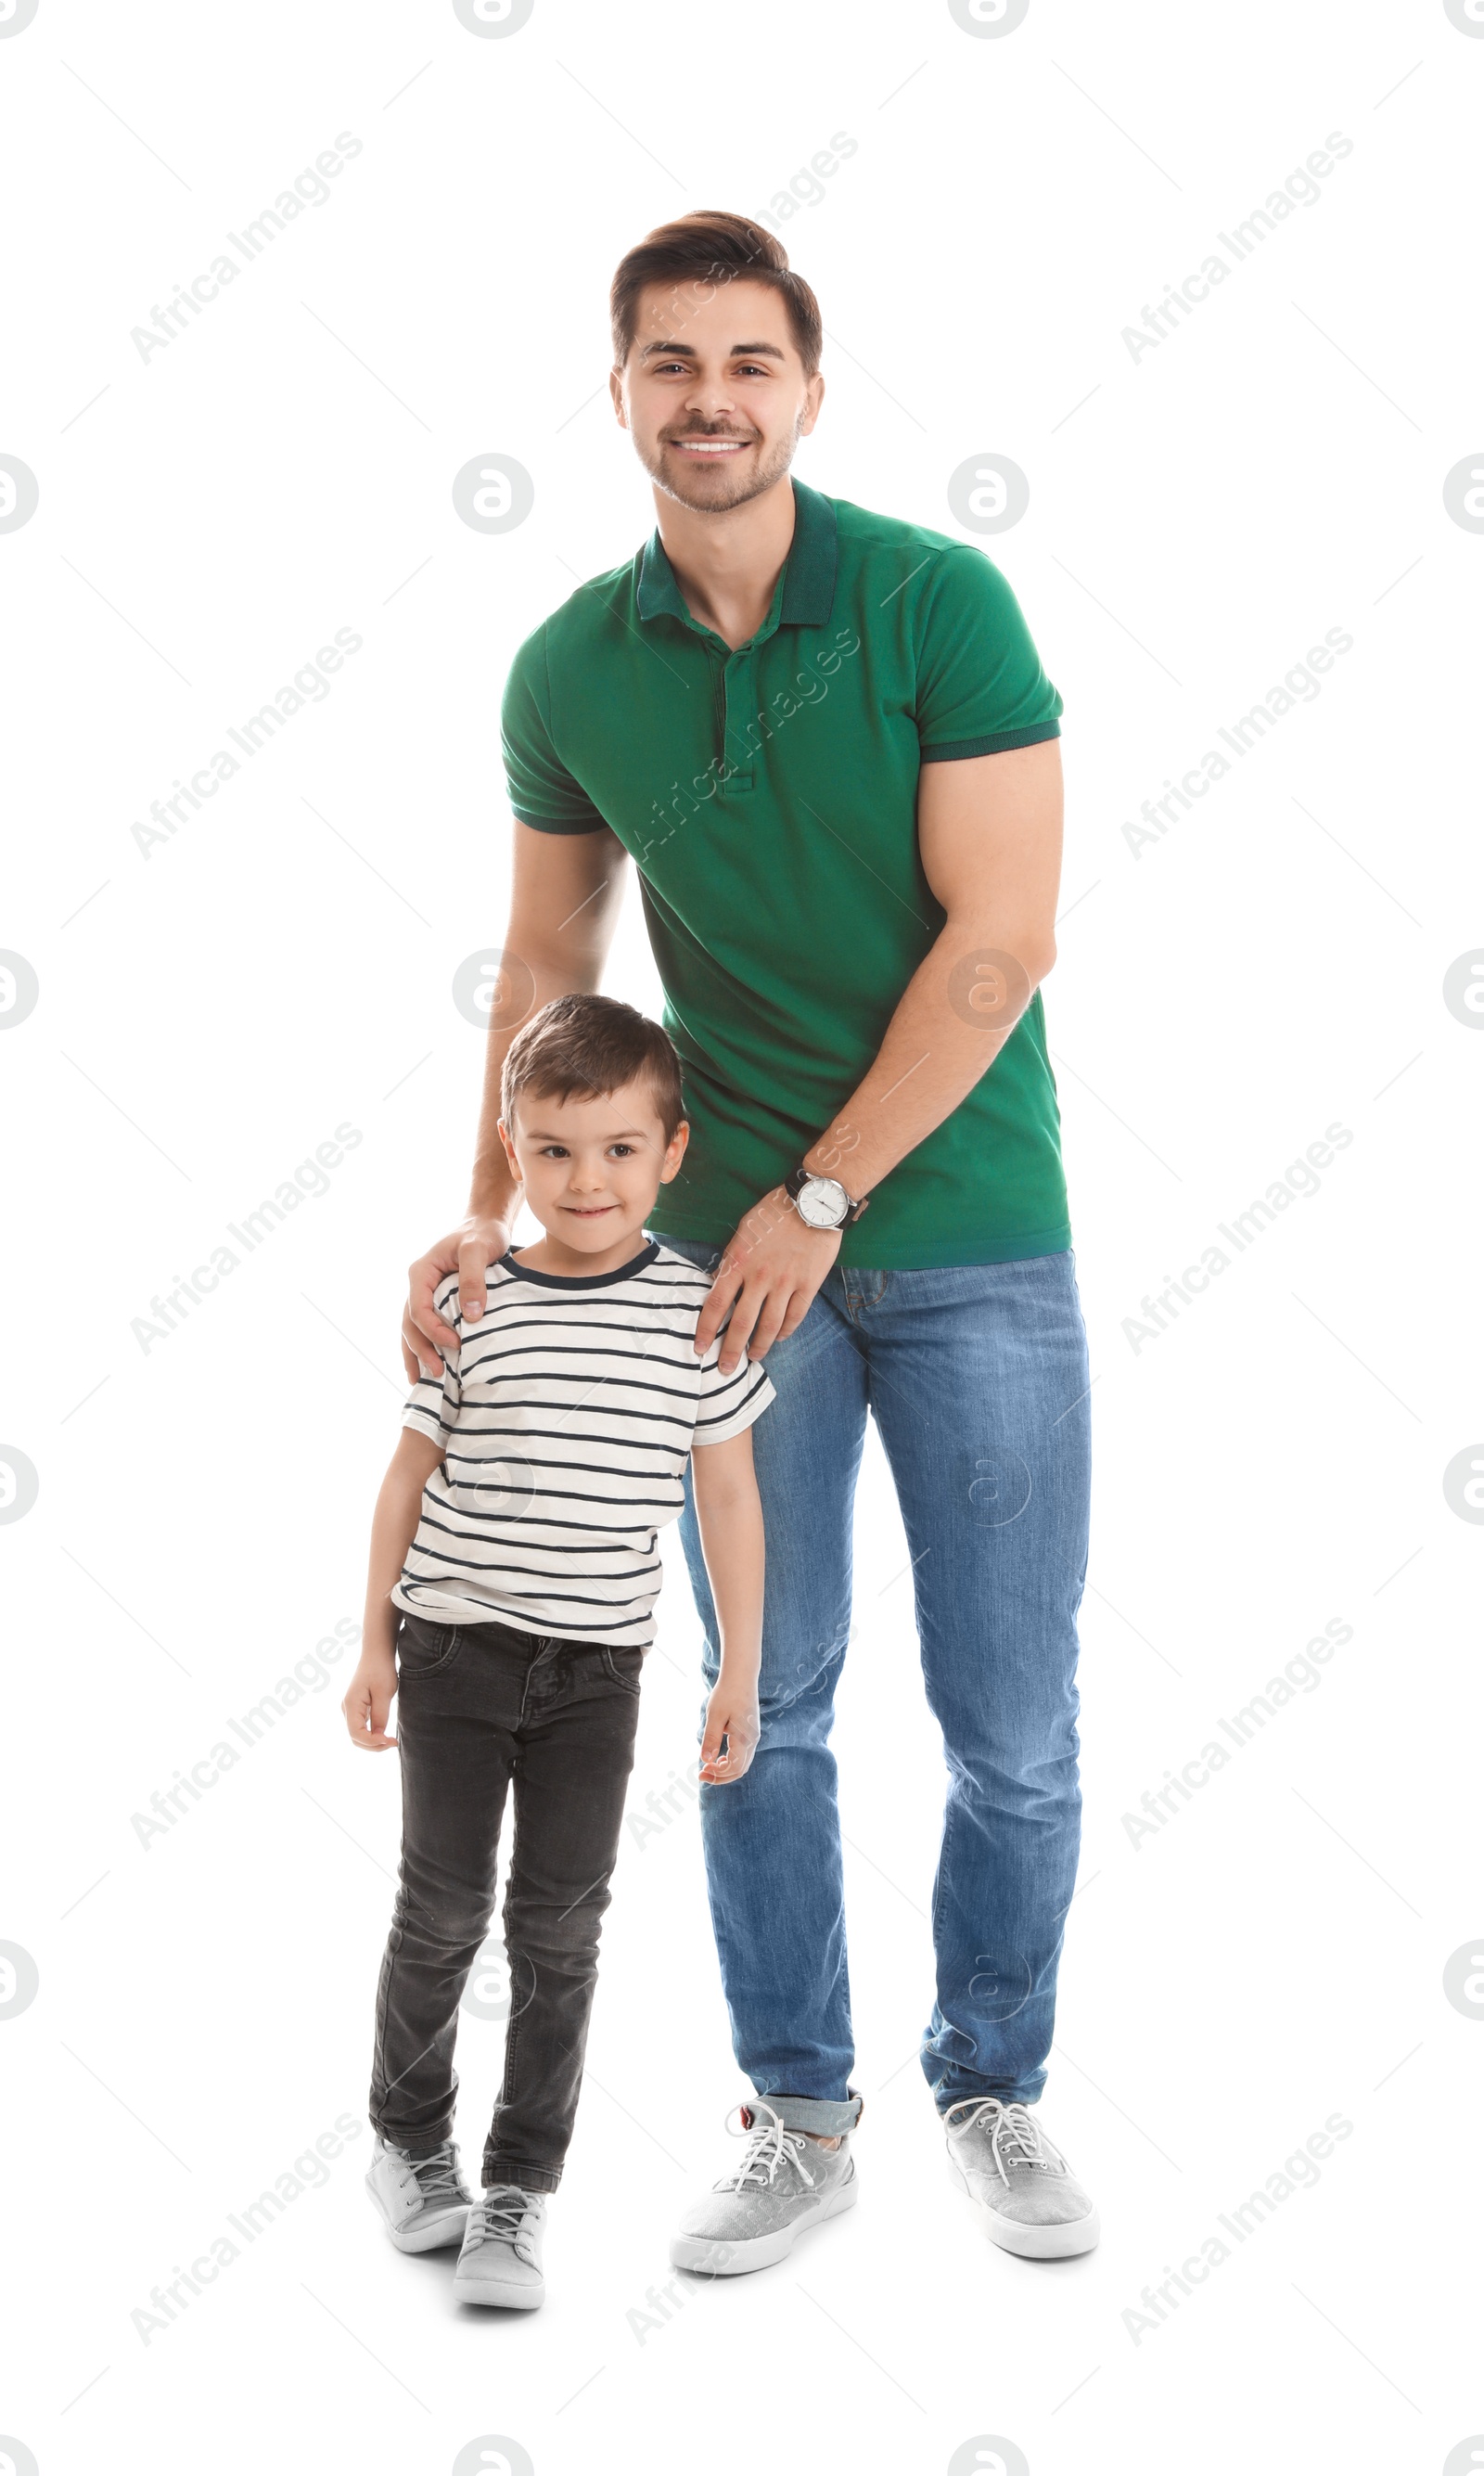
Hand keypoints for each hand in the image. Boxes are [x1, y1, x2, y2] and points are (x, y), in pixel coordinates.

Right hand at [342, 1650, 398, 1750]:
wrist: (376, 1654)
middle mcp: (347, 1709)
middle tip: (394, 1743)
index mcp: (351, 1705)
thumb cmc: (380, 1669)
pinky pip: (362, 1728)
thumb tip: (379, 1736)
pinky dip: (372, 1735)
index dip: (373, 1742)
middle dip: (374, 1746)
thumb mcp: (384, 1693)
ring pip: (358, 1735)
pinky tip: (385, 1734)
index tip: (391, 1741)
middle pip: (355, 1738)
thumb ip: (380, 1716)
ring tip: (391, 1740)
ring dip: (373, 1742)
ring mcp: (350, 1710)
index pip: (356, 1734)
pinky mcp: (357, 1709)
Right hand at [402, 1211, 512, 1381]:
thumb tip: (471, 1317)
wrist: (485, 1224)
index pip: (418, 1309)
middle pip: (410, 1324)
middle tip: (439, 1374)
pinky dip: (423, 1347)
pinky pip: (423, 1327)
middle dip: (421, 1350)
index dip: (433, 1331)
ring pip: (411, 1329)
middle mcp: (418, 1285)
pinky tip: (427, 1368)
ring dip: (416, 1354)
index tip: (455, 1345)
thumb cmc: (483, 1233)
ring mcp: (424, 1294)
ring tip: (423, 1382)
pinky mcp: (436, 1301)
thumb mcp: (479, 1250)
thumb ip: (473, 1280)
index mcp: (421, 1272)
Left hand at [694, 1186, 840, 1372]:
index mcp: (738, 1263)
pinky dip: (786, 1331)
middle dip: (730, 1350)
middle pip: (742, 1324)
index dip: (706, 1330)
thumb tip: (720, 1284)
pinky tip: (779, 1338)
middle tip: (724, 1369)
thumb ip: (732, 1260)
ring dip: (759, 1346)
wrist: (813, 1202)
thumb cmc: (773, 1212)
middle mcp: (760, 1278)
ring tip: (753, 1358)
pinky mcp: (808, 1284)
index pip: (716, 1305)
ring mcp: (786, 1283)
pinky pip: (795, 1316)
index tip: (699, 1348)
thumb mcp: (742, 1232)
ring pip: (769, 1326)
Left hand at [699, 1674, 759, 1784]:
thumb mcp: (715, 1716)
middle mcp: (752, 1740)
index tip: (700, 1772)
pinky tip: (718, 1757)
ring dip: (726, 1769)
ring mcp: (752, 1737)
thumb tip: (706, 1761)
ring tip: (708, 1767)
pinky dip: (730, 1761)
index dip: (718, 1775)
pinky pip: (742, 1754)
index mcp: (745, 1738)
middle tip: (701, 1775)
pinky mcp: (749, 1732)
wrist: (741, 1675)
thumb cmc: (727, 1693)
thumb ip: (711, 1739)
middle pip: (740, 1770)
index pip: (734, 1768)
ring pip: (742, 1763)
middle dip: (721, 1776)